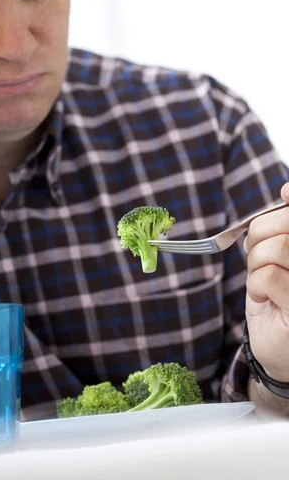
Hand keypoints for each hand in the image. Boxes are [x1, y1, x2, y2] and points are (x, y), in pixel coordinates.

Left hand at [245, 183, 288, 380]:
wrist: (279, 350)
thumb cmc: (279, 298)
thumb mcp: (278, 258)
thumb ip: (282, 228)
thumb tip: (287, 191)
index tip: (284, 195)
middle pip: (288, 223)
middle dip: (261, 234)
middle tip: (257, 255)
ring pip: (277, 248)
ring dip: (256, 263)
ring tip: (261, 280)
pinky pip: (268, 276)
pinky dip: (256, 285)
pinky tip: (265, 299)